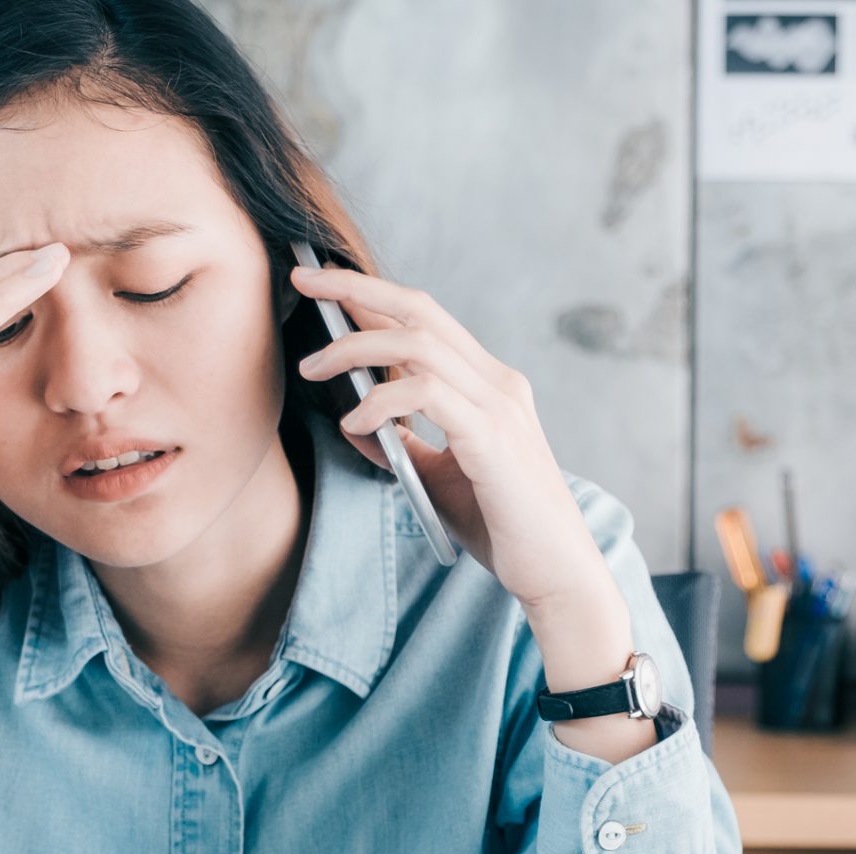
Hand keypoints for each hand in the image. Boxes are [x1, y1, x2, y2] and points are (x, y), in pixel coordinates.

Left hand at [289, 266, 611, 613]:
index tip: (323, 284)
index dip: (372, 295)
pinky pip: (426, 394)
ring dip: (355, 348)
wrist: (553, 571)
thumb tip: (353, 421)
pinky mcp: (493, 437)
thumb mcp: (436, 477)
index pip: (425, 320)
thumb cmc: (500, 525)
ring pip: (417, 343)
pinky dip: (381, 402)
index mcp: (488, 385)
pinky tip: (356, 423)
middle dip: (355, 288)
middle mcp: (497, 382)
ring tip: (314, 367)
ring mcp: (499, 406)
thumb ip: (402, 444)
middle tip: (302, 280)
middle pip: (419, 309)